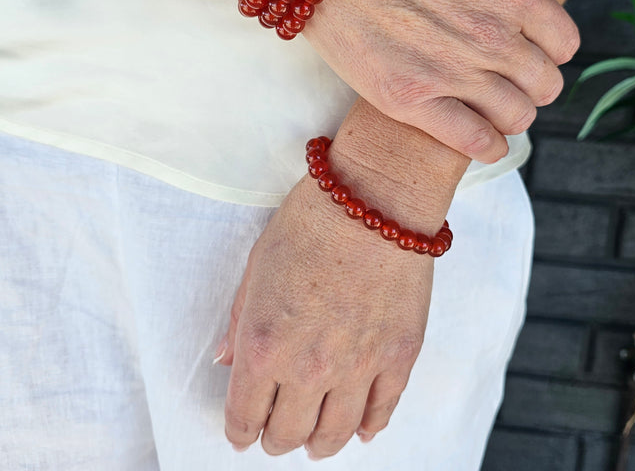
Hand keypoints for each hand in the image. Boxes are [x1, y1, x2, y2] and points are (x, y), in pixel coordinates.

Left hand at [215, 174, 434, 458]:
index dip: (240, 431)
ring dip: (319, 445)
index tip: (243, 432)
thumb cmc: (311, 220)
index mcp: (263, 345)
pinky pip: (383, 412)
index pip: (244, 417)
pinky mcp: (399, 356)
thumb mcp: (257, 264)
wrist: (374, 196)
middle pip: (288, 435)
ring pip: (335, 435)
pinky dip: (369, 429)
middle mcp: (308, 367)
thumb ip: (239, 321)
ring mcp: (358, 366)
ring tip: (315, 441)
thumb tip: (226, 360)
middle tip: (276, 434)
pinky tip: (361, 430)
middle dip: (276, 440)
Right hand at [303, 0, 588, 161]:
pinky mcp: (410, 99)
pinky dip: (485, 146)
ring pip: (517, 116)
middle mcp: (492, 36)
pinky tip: (479, 137)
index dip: (549, 46)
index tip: (527, 46)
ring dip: (510, 113)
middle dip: (530, 81)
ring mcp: (452, 72)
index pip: (564, 43)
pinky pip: (473, 142)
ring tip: (488, 104)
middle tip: (505, 76)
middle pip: (544, 84)